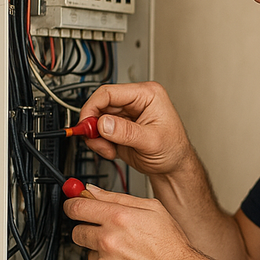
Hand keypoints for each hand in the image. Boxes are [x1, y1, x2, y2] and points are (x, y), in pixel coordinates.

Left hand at [64, 185, 203, 259]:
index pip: (77, 207)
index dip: (73, 204)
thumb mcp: (153, 209)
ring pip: (89, 253)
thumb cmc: (171, 245)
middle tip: (107, 233)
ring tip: (127, 253)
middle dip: (88, 229)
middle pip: (77, 231)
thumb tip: (93, 191)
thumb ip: (118, 197)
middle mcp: (108, 241)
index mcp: (118, 218)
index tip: (74, 206)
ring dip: (101, 251)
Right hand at [79, 81, 195, 177]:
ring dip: (97, 138)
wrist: (174, 167)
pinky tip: (112, 151)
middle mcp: (135, 102)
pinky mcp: (119, 129)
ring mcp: (126, 116)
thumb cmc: (174, 150)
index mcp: (147, 95)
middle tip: (96, 141)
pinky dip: (100, 144)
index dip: (93, 107)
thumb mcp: (152, 141)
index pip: (109, 92)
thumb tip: (104, 124)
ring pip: (97, 120)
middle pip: (100, 105)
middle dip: (94, 126)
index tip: (86, 124)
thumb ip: (127, 132)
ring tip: (109, 150)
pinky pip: (99, 132)